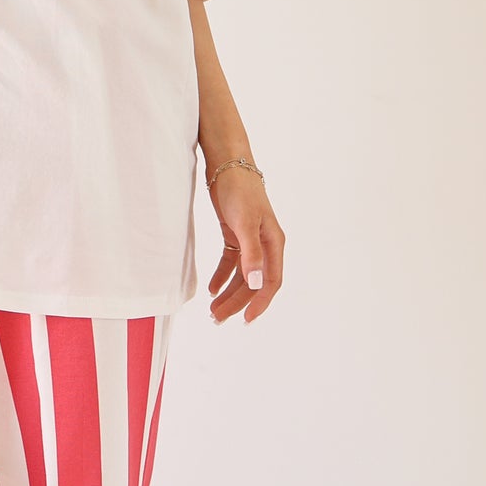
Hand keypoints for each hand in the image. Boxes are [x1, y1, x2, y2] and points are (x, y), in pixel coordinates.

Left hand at [206, 166, 283, 323]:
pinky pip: (231, 261)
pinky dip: (222, 275)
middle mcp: (264, 245)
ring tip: (213, 309)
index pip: (270, 281)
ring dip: (228, 292)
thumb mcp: (245, 223)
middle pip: (253, 282)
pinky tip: (212, 287)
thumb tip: (255, 284)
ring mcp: (249, 240)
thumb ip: (251, 254)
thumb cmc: (241, 190)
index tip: (246, 319)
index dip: (260, 302)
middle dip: (237, 301)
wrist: (227, 165)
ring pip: (241, 275)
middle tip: (218, 318)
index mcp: (273, 244)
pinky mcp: (235, 234)